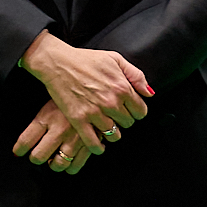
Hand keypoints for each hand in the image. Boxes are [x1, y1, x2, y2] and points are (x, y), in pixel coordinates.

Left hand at [14, 100, 101, 173]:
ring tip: (53, 161)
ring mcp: (75, 139)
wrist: (99, 92)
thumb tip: (29, 135)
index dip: (19, 149)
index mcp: (46, 118)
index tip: (18, 152)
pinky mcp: (90, 144)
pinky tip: (69, 162)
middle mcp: (59, 131)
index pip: (25, 140)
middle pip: (39, 156)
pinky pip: (77, 164)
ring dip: (54, 165)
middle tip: (37, 156)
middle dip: (36, 158)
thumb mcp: (52, 99)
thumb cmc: (74, 93)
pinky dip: (72, 167)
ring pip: (59, 164)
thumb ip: (42, 117)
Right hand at [19, 31, 151, 154]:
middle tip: (113, 114)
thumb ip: (136, 75)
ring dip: (111, 132)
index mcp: (122, 87)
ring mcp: (94, 112)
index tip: (127, 109)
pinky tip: (98, 144)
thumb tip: (149, 93)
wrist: (57, 62)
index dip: (135, 110)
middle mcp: (111, 102)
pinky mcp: (78, 120)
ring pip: (114, 135)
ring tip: (104, 125)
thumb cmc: (84, 59)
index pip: (141, 111)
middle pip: (128, 123)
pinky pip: (94, 142)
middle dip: (122, 119)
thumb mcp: (115, 59)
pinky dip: (98, 147)